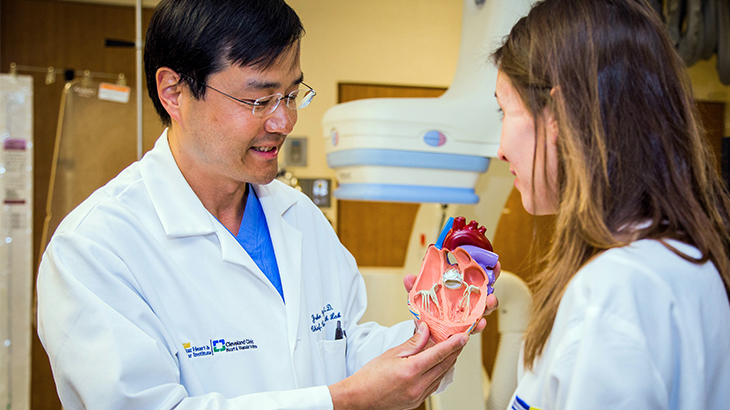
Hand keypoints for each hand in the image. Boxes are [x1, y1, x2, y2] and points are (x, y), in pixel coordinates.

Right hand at [328, 322, 467, 409]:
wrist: (359, 398)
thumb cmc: (370, 377)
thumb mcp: (391, 354)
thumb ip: (413, 342)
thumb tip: (426, 330)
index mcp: (411, 371)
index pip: (439, 355)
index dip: (453, 345)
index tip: (463, 337)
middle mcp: (417, 386)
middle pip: (444, 366)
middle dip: (454, 352)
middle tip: (459, 340)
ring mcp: (418, 396)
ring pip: (441, 376)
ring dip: (447, 363)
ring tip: (449, 350)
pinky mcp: (417, 402)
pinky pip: (434, 385)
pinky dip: (439, 374)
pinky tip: (438, 366)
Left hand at [403, 261, 500, 334]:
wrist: (425, 336)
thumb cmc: (426, 313)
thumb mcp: (419, 298)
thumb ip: (414, 288)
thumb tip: (409, 278)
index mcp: (456, 287)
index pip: (472, 273)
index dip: (483, 266)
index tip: (491, 261)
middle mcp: (466, 298)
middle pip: (484, 287)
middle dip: (492, 281)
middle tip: (493, 276)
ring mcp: (468, 313)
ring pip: (484, 306)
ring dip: (489, 303)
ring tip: (489, 300)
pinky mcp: (467, 328)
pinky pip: (476, 325)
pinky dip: (479, 324)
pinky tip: (480, 323)